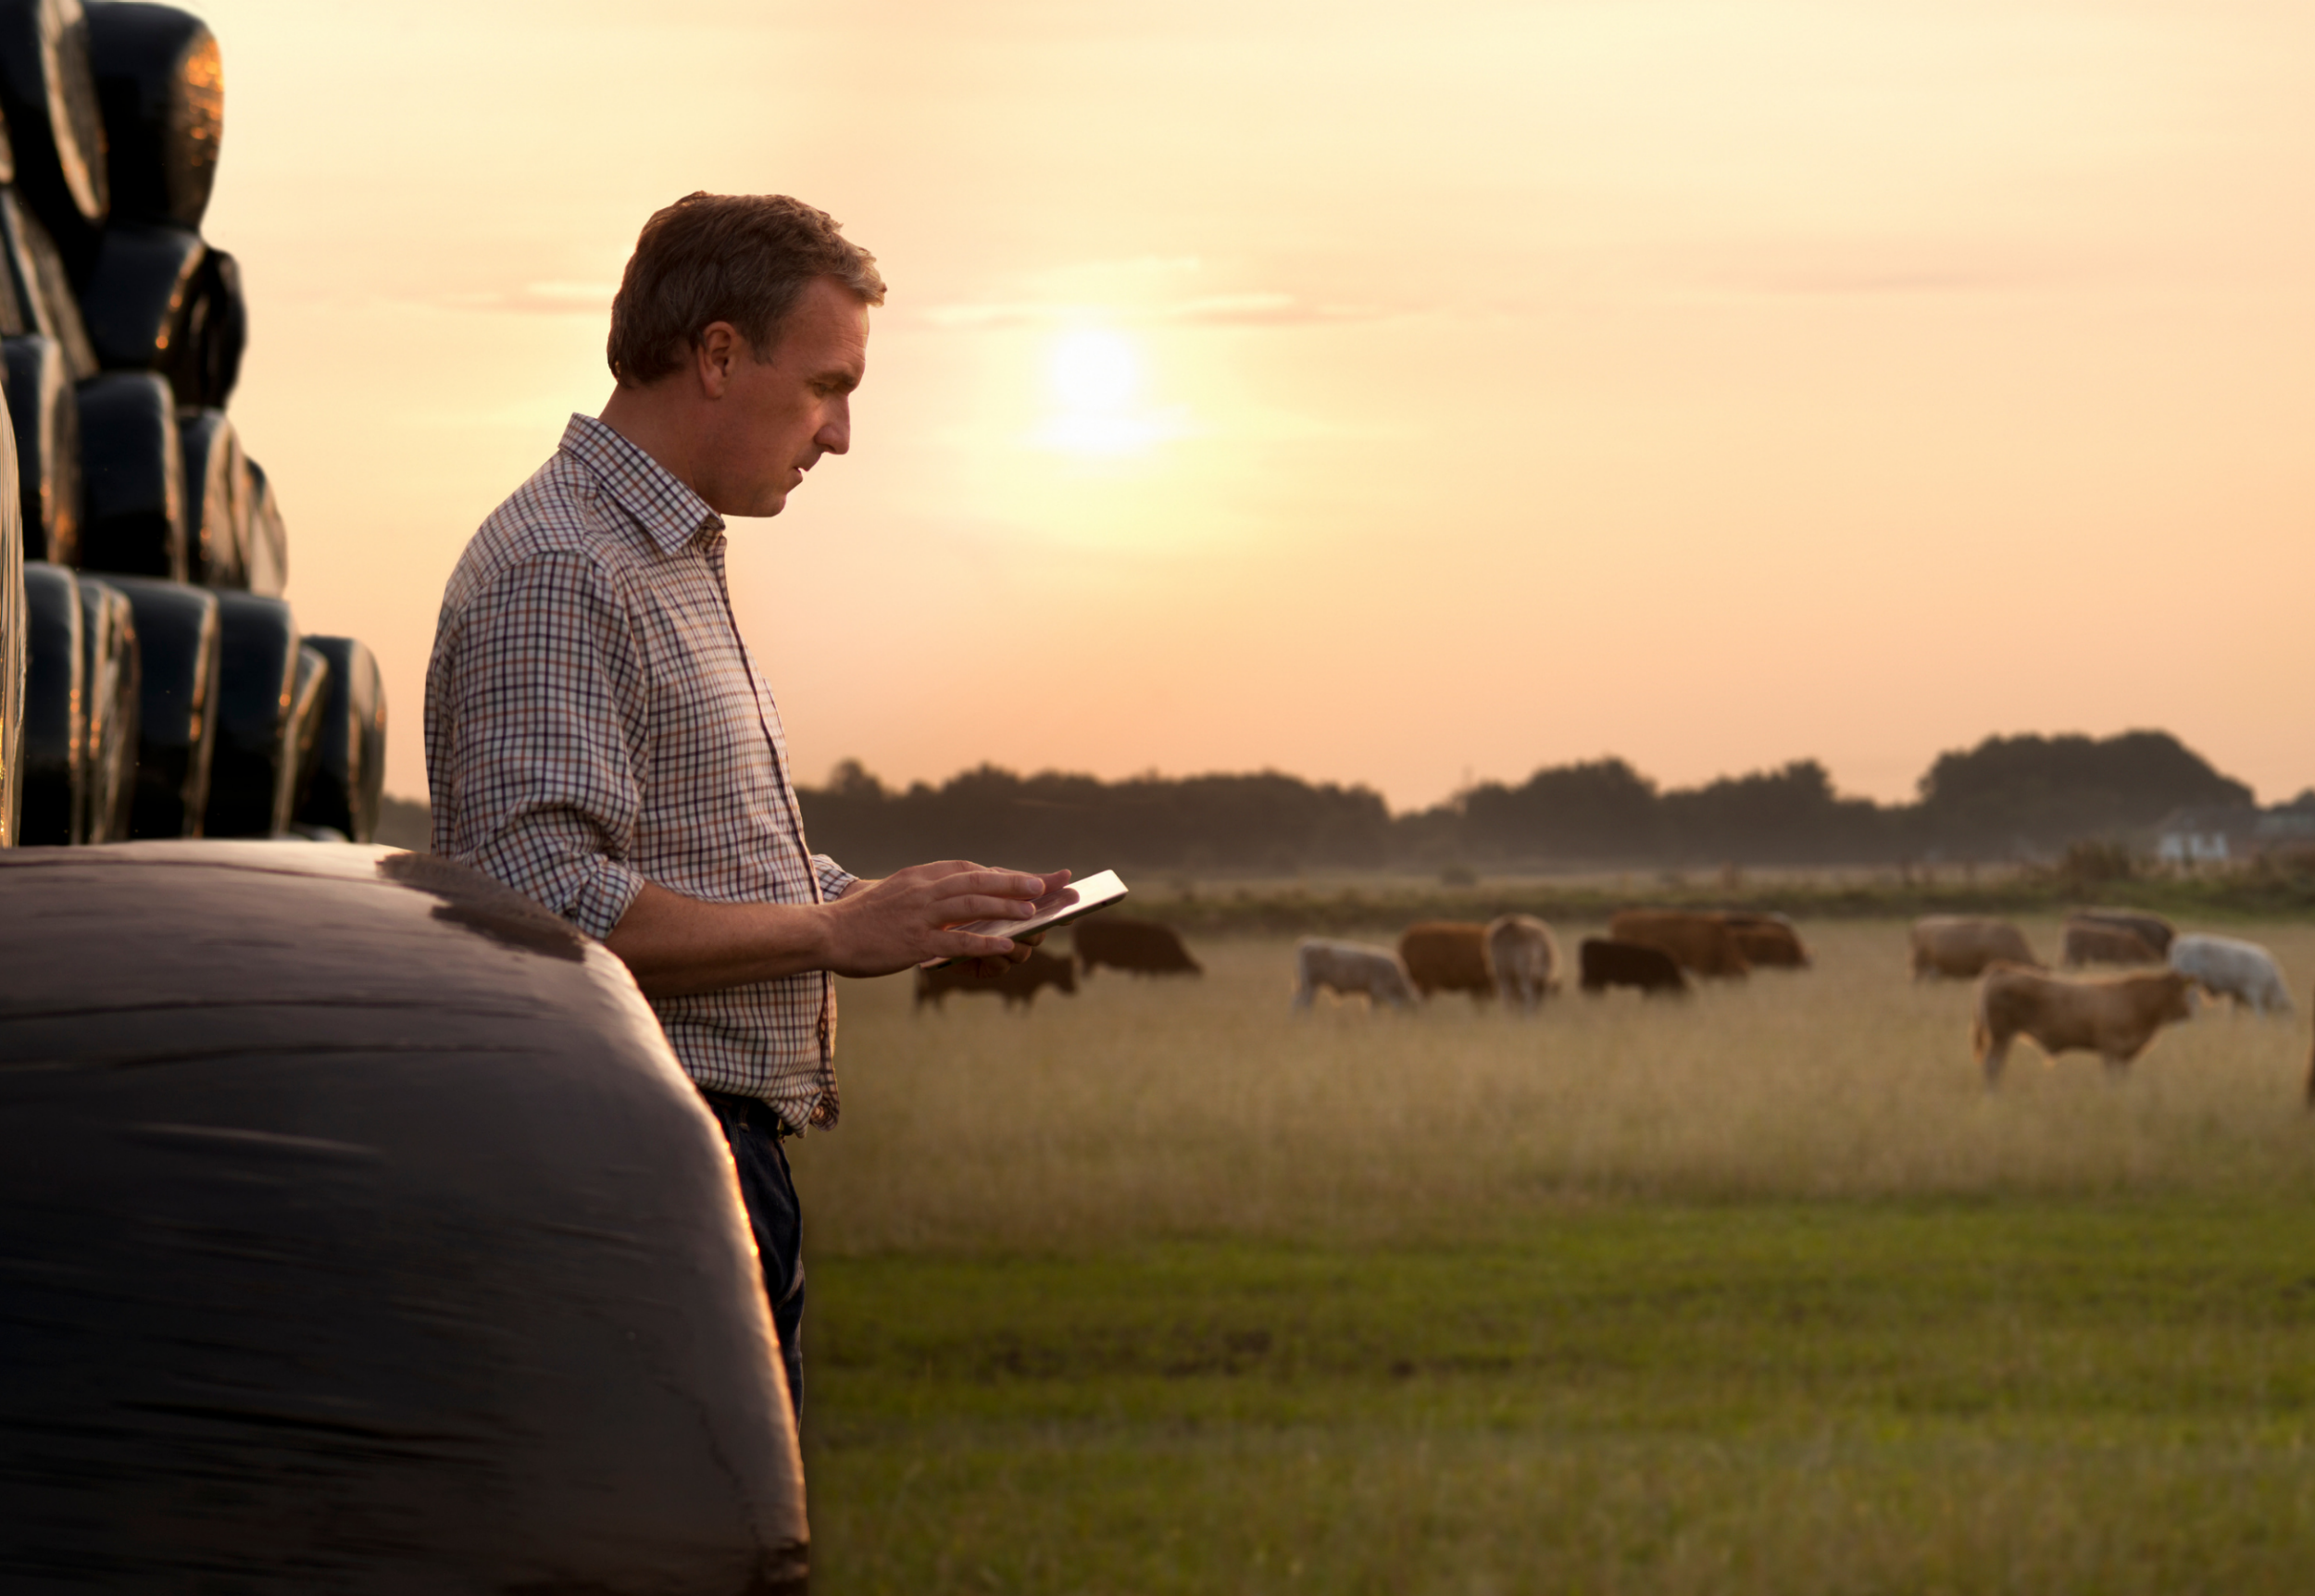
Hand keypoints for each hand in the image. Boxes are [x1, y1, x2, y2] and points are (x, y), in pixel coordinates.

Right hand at [822, 862, 1070, 977]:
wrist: (824, 933)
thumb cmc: (858, 920)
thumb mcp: (891, 894)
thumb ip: (921, 895)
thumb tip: (951, 903)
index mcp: (918, 877)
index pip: (966, 869)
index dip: (998, 873)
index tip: (1023, 877)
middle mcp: (922, 889)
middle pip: (977, 880)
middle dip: (1013, 881)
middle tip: (1044, 884)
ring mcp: (919, 914)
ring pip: (972, 905)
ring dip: (1006, 907)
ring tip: (1034, 911)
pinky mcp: (914, 941)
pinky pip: (957, 940)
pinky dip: (985, 941)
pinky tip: (1006, 944)